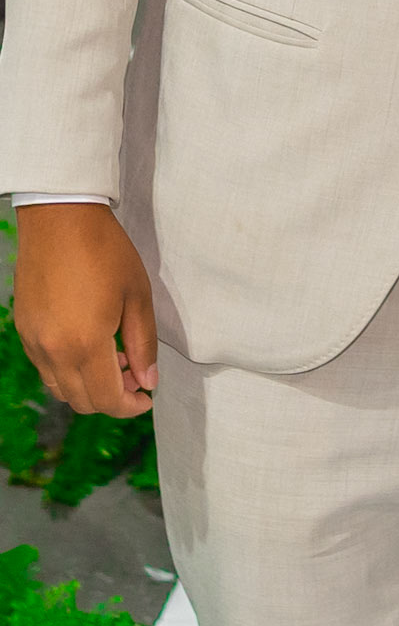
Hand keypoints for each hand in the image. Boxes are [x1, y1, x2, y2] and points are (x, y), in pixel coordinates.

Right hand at [14, 203, 157, 417]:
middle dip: (111, 397)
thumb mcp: (137, 296)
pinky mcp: (23, 329)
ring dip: (88, 385)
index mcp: (85, 344)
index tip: (146, 396)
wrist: (60, 218)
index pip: (106, 399)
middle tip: (133, 373)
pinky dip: (67, 370)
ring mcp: (33, 342)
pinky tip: (87, 343)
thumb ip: (143, 344)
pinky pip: (45, 367)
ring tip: (113, 355)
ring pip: (60, 388)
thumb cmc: (105, 251)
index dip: (130, 407)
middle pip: (81, 401)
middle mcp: (53, 351)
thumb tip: (148, 380)